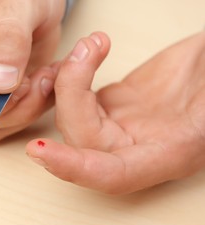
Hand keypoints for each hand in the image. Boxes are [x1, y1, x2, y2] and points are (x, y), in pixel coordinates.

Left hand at [26, 31, 204, 193]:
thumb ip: (201, 114)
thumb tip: (193, 109)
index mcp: (164, 155)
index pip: (111, 174)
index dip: (76, 168)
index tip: (41, 152)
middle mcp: (134, 146)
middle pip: (81, 137)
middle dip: (71, 94)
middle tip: (86, 50)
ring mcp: (118, 123)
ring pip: (74, 114)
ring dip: (69, 78)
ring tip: (91, 44)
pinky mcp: (110, 102)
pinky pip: (77, 94)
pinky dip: (73, 72)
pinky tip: (87, 49)